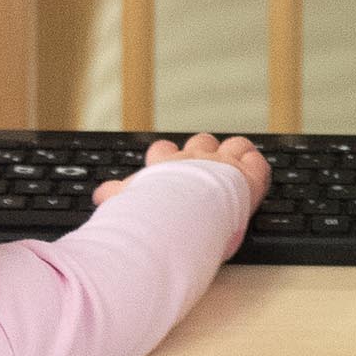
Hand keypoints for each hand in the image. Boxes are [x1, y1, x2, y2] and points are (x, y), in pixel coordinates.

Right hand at [93, 132, 272, 212]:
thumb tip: (100, 196)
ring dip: (232, 155)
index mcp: (164, 165)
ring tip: (235, 166)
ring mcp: (221, 164)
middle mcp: (193, 160)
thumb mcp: (126, 202)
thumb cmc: (151, 211)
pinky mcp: (246, 175)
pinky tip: (254, 170)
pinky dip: (254, 165)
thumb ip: (115, 197)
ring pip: (231, 146)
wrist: (181, 211)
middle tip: (204, 169)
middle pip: (198, 143)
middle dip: (200, 153)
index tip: (165, 166)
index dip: (166, 158)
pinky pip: (255, 160)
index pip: (163, 152)